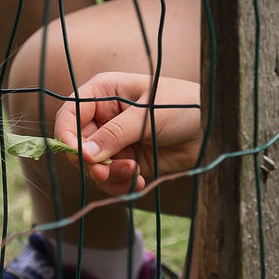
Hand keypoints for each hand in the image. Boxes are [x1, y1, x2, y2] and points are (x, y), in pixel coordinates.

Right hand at [53, 72, 207, 194]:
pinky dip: (120, 184)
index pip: (69, 114)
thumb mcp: (148, 116)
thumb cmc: (184, 107)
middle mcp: (103, 117)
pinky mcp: (126, 161)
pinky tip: (140, 182)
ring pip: (92, 166)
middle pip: (76, 145)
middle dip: (91, 163)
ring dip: (109, 175)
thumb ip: (115, 134)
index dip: (66, 135)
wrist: (212, 128)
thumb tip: (85, 154)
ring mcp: (114, 141)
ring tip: (134, 174)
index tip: (80, 155)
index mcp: (103, 93)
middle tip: (107, 171)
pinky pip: (110, 179)